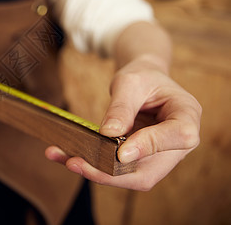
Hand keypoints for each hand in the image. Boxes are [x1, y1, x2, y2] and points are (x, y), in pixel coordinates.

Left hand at [46, 56, 201, 190]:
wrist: (144, 81)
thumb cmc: (142, 77)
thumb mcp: (130, 82)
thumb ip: (121, 107)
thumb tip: (108, 134)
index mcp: (187, 116)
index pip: (178, 137)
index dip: (149, 147)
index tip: (120, 152)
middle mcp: (178, 144)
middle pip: (149, 170)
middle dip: (111, 173)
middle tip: (77, 163)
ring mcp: (159, 156)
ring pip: (131, 177)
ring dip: (97, 173)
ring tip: (67, 160)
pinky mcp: (140, 161)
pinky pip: (118, 171)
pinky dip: (93, 167)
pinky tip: (67, 157)